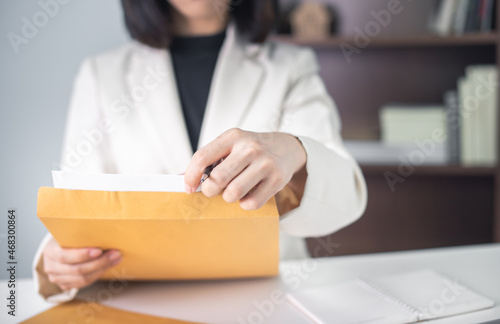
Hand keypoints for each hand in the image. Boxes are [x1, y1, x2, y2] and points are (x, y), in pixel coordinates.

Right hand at [42, 238, 121, 290]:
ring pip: (83, 279)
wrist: (60, 247)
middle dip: (99, 262)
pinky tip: (109, 265)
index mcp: (50, 251)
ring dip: (103, 269)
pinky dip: (98, 274)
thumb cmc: (68, 237)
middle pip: (77, 270)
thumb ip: (81, 233)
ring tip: (116, 259)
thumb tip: (105, 229)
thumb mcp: (70, 232)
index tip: (99, 250)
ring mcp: (57, 278)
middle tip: (116, 254)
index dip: (82, 255)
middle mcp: (51, 267)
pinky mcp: (65, 284)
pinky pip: (84, 283)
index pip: (64, 256)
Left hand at [184, 128, 306, 209]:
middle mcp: (249, 148)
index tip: (188, 187)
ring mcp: (265, 164)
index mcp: (233, 137)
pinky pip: (251, 203)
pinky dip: (244, 204)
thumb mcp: (230, 145)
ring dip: (227, 198)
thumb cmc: (251, 149)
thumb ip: (208, 160)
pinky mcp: (276, 180)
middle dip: (209, 190)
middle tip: (212, 190)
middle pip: (217, 178)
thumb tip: (179, 179)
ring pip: (233, 193)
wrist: (286, 148)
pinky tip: (248, 194)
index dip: (191, 176)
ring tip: (232, 191)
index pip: (202, 157)